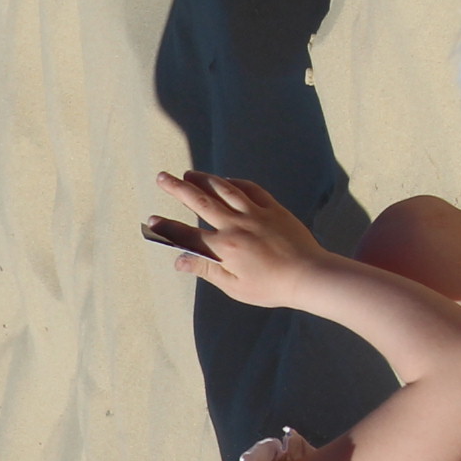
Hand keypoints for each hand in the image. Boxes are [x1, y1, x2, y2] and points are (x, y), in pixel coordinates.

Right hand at [142, 171, 334, 307]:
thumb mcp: (234, 286)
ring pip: (224, 189)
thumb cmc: (271, 287)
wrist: (309, 275)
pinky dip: (234, 183)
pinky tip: (225, 181)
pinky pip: (250, 189)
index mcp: (224, 248)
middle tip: (162, 177)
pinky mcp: (273, 208)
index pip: (187, 235)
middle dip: (178, 188)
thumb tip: (179, 261)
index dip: (167, 228)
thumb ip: (206, 269)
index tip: (151, 220)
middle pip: (201, 202)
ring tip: (189, 173)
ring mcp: (255, 214)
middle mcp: (236, 225)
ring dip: (204, 179)